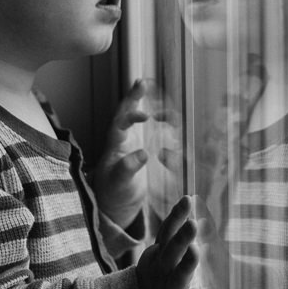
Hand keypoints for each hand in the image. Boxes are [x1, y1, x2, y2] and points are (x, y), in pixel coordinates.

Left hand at [91, 79, 178, 228]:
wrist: (118, 204)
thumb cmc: (114, 192)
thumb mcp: (119, 183)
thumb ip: (128, 168)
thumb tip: (143, 153)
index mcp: (115, 144)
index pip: (120, 122)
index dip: (131, 115)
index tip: (146, 116)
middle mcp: (125, 138)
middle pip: (130, 111)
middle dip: (136, 97)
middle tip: (143, 84)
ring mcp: (137, 142)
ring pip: (147, 120)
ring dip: (158, 114)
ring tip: (169, 117)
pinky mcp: (149, 150)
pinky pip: (160, 135)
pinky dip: (168, 132)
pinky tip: (173, 135)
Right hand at [135, 196, 200, 288]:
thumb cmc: (160, 281)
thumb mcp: (164, 256)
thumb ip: (176, 234)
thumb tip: (197, 210)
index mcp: (161, 256)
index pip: (167, 232)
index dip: (176, 216)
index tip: (187, 199)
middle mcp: (164, 271)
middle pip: (172, 252)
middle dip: (182, 238)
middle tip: (193, 224)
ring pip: (179, 276)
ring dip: (187, 264)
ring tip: (195, 250)